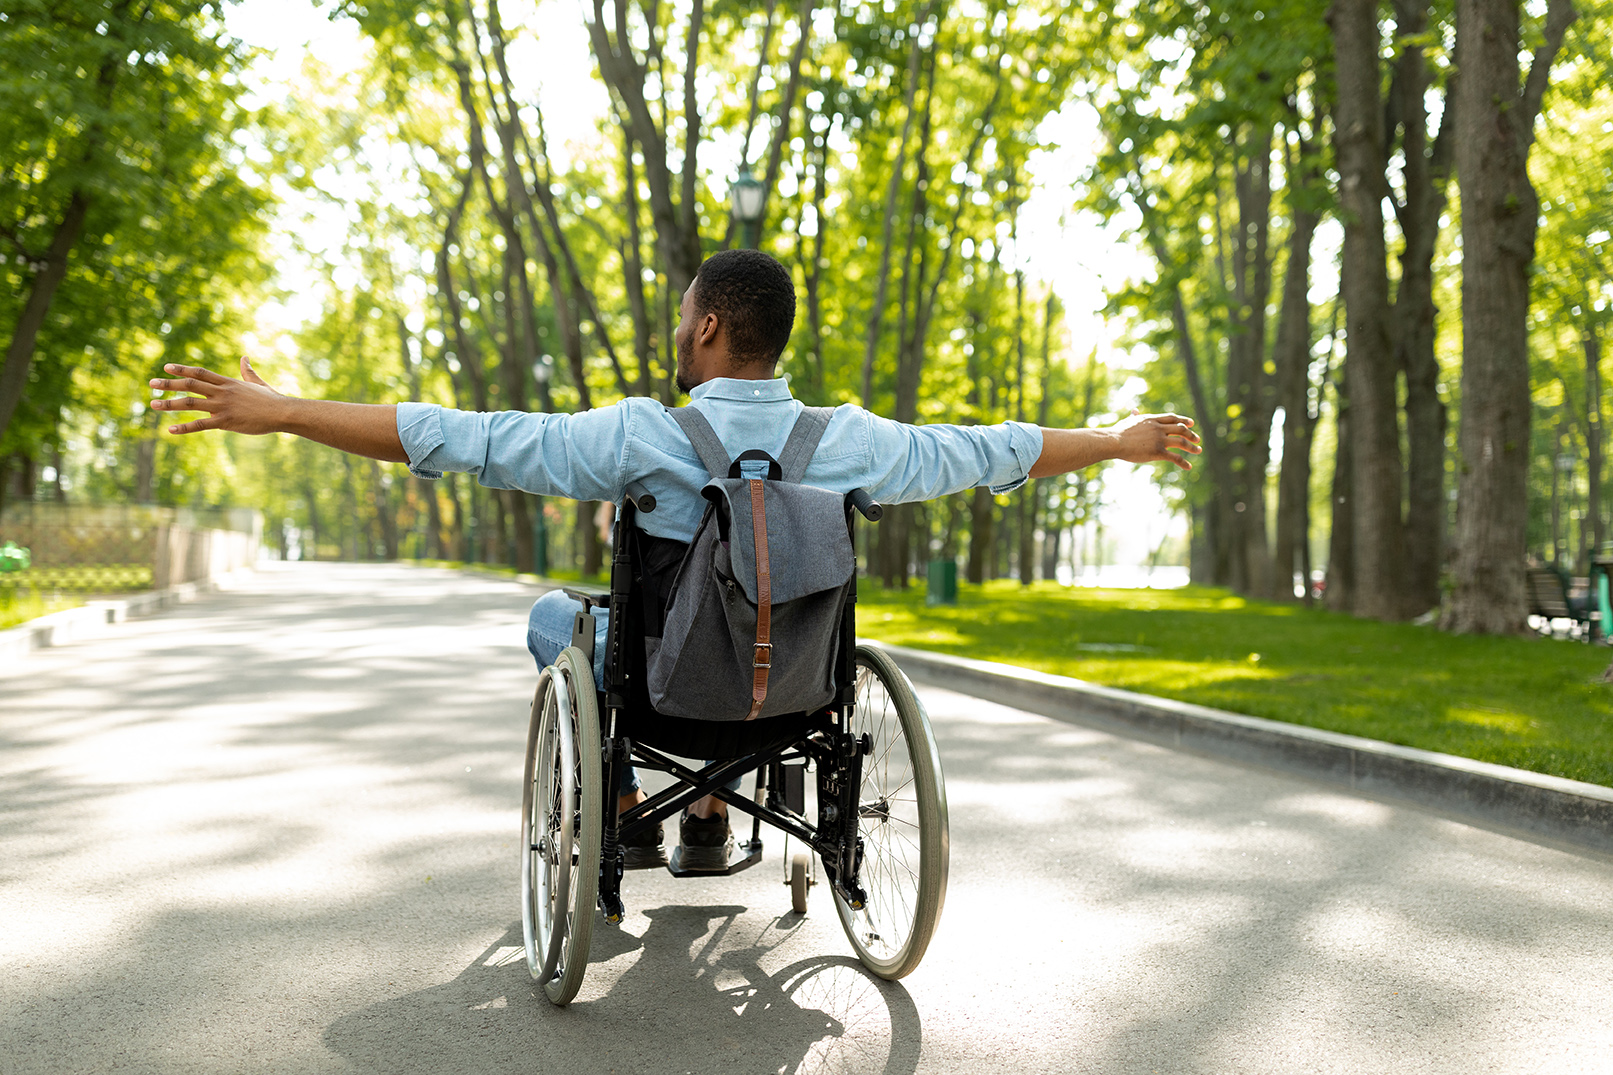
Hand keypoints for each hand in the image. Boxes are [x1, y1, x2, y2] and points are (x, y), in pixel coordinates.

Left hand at [148, 357, 288, 435]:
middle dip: (169, 384)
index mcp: (227, 382)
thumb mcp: (257, 382)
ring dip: (169, 404)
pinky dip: (184, 427)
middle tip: (151, 384)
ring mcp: (222, 406)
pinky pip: (201, 424)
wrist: (282, 412)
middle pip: (190, 385)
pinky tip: (170, 429)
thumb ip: (247, 371)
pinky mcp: (225, 421)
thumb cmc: (271, 399)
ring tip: (152, 405)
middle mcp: (221, 392)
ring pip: (190, 403)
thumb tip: (244, 358)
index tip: (166, 367)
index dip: (182, 369)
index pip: (199, 372)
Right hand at [1111, 411, 1201, 469]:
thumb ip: (1134, 416)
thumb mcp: (1128, 421)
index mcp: (1152, 419)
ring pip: (1182, 442)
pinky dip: (1183, 462)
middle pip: (1180, 429)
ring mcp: (1159, 439)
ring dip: (1192, 446)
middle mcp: (1158, 428)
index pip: (1172, 418)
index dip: (1183, 420)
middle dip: (1191, 434)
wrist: (1114, 441)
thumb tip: (1134, 410)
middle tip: (1197, 439)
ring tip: (1198, 450)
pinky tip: (1188, 466)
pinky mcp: (1157, 451)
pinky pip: (1175, 457)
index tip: (1191, 423)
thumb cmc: (1117, 433)